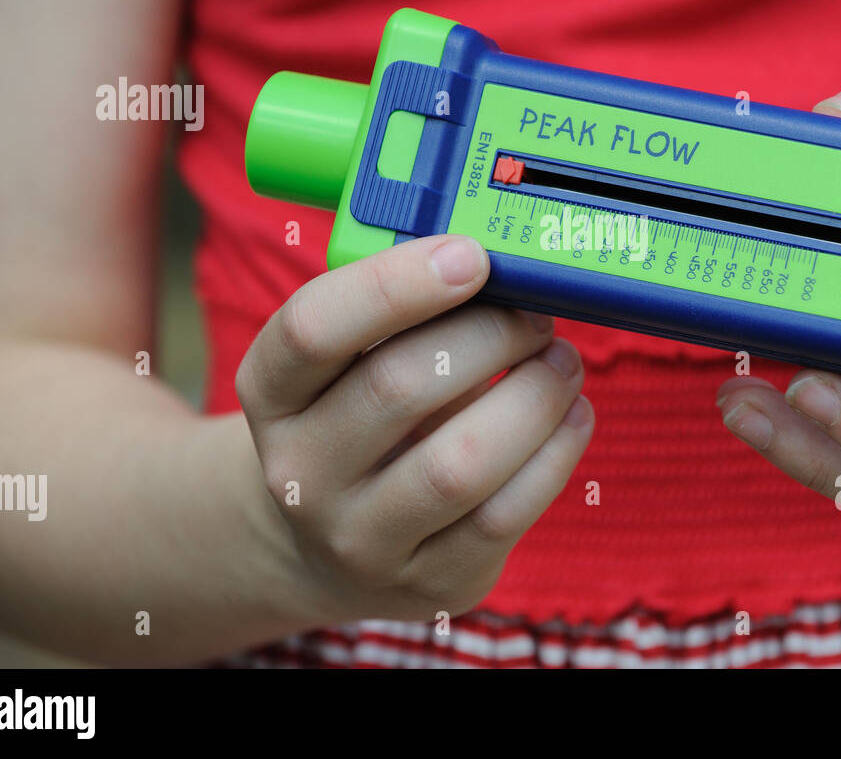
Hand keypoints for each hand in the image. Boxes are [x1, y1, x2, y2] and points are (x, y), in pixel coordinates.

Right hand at [236, 234, 592, 621]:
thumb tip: (509, 268)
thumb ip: (407, 314)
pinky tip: (571, 416)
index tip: (471, 256)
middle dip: (489, 335)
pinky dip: (555, 453)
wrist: (332, 544)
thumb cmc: (365, 421)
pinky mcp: (429, 583)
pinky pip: (505, 516)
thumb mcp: (352, 364)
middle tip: (537, 314)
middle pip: (398, 388)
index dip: (396, 284)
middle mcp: (300, 473)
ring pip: (458, 466)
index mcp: (270, 394)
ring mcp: (360, 540)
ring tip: (562, 363)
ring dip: (532, 398)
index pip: (313, 328)